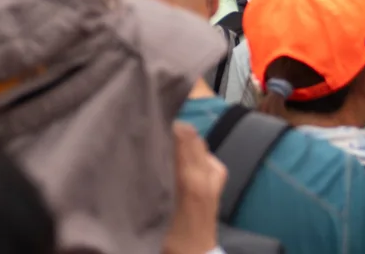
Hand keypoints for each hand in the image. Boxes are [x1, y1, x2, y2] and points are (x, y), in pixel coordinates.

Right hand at [163, 123, 224, 253]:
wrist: (195, 253)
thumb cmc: (172, 234)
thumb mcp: (158, 206)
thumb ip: (155, 177)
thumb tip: (145, 152)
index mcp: (190, 180)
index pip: (183, 137)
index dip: (167, 126)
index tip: (150, 123)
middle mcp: (206, 175)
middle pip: (192, 136)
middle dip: (175, 130)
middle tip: (156, 131)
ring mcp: (215, 178)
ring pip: (201, 144)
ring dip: (186, 141)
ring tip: (168, 144)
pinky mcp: (219, 183)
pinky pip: (210, 157)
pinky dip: (198, 153)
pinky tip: (187, 161)